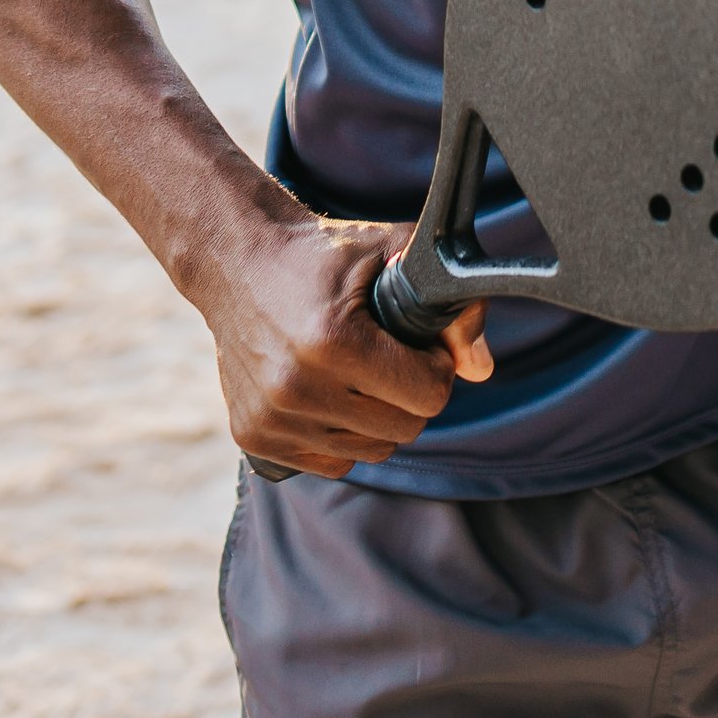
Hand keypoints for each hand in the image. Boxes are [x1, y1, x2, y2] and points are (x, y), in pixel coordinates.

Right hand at [188, 208, 493, 478]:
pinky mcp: (253, 436)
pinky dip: (344, 435)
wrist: (236, 261)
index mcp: (333, 342)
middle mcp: (296, 387)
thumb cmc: (322, 255)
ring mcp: (271, 417)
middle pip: (404, 429)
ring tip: (360, 373)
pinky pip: (332, 461)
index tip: (420, 346)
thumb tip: (481, 368)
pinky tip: (332, 394)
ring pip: (371, 450)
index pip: (428, 396)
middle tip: (392, 359)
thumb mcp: (393, 256)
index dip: (436, 368)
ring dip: (379, 418)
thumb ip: (451, 307)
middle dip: (411, 394)